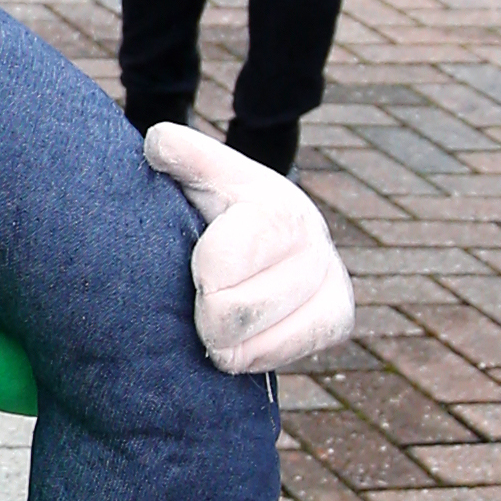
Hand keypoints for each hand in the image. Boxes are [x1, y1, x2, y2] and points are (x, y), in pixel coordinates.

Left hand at [142, 124, 356, 374]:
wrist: (272, 235)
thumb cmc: (221, 207)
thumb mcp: (202, 175)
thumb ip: (181, 155)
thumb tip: (160, 144)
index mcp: (273, 204)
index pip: (221, 264)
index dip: (201, 278)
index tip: (195, 272)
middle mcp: (311, 237)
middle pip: (234, 311)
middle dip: (206, 317)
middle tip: (201, 304)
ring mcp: (332, 277)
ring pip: (257, 342)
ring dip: (226, 344)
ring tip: (215, 325)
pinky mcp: (340, 317)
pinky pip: (286, 354)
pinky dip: (253, 356)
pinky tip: (240, 341)